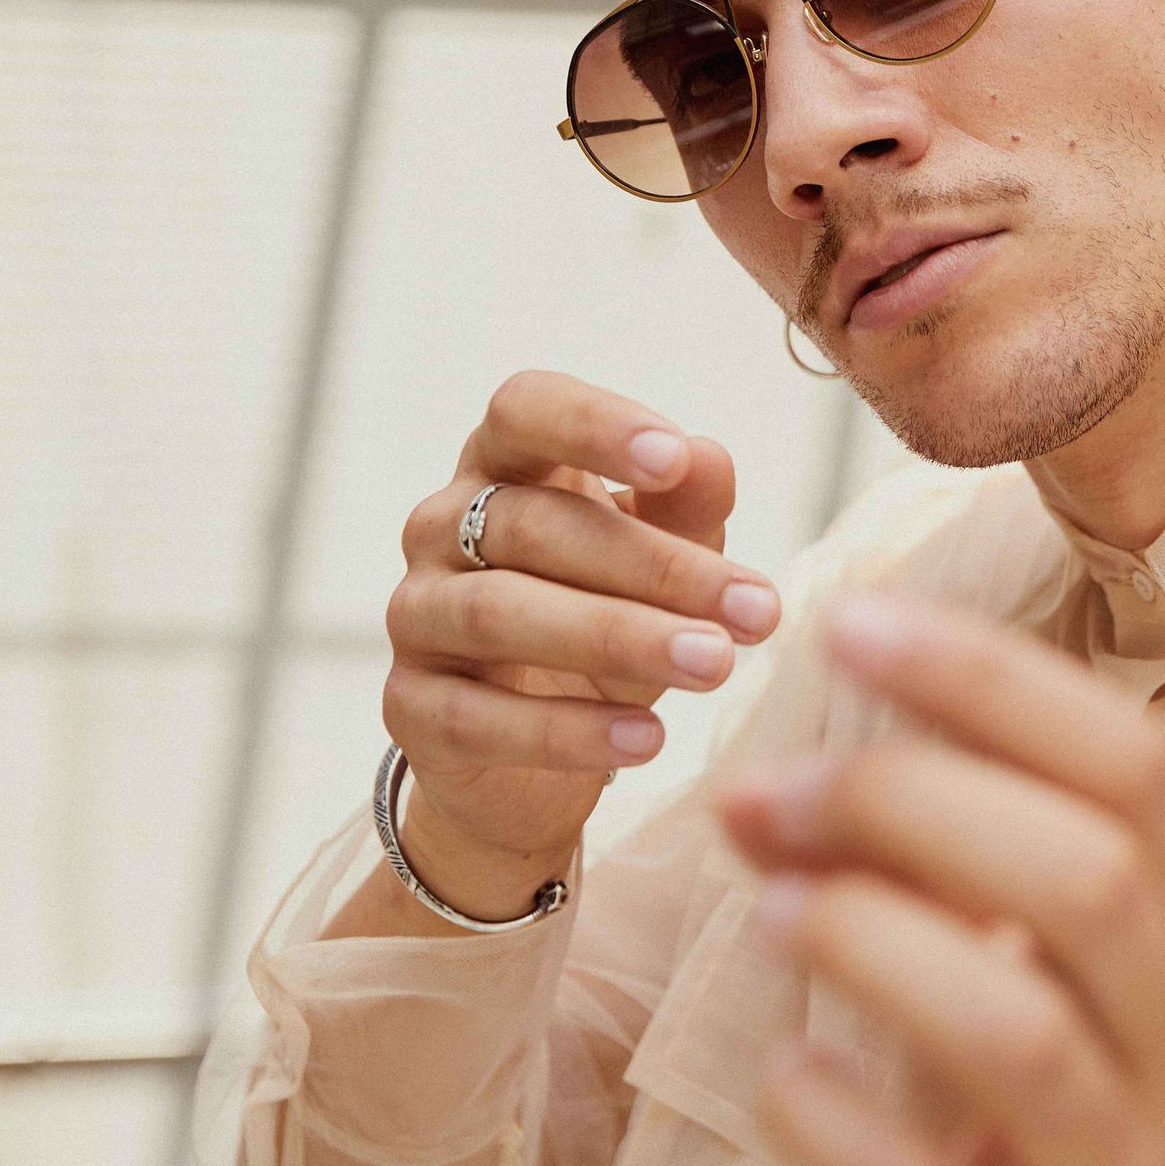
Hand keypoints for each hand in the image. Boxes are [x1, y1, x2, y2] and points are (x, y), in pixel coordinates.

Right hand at [382, 370, 774, 917]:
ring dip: (617, 638)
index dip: (593, 424)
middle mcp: (440, 526)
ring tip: (714, 663)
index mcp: (502, 463)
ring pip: (499, 613)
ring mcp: (415, 615)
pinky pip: (478, 717)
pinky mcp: (408, 708)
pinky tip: (648, 739)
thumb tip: (708, 458)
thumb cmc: (604, 614)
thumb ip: (684, 506)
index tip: (674, 457)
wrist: (532, 757)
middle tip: (757, 609)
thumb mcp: (661, 557)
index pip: (525, 408)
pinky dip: (568, 731)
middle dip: (656, 565)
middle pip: (534, 524)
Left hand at [712, 595, 1164, 1165]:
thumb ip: (931, 863)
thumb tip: (768, 773)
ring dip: (871, 943)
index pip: (1132, 765)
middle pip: (1086, 874)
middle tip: (768, 791)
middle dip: (908, 801)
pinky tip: (779, 1072)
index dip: (990, 681)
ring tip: (765, 910)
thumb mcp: (1029, 970)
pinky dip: (837, 1120)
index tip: (851, 623)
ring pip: (1018, 1029)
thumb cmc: (1044, 1110)